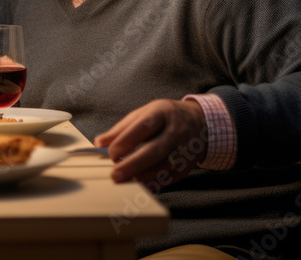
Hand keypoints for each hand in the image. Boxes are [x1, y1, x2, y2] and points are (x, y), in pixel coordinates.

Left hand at [93, 99, 207, 188]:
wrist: (201, 122)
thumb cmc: (164, 117)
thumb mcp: (144, 114)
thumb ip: (121, 129)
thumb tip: (99, 143)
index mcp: (162, 113)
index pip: (143, 127)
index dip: (125, 141)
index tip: (110, 154)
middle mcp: (176, 131)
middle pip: (155, 150)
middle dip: (134, 165)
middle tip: (115, 176)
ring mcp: (185, 149)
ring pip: (164, 167)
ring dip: (143, 177)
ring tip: (124, 182)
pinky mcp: (188, 165)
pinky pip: (171, 177)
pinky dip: (155, 183)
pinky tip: (139, 187)